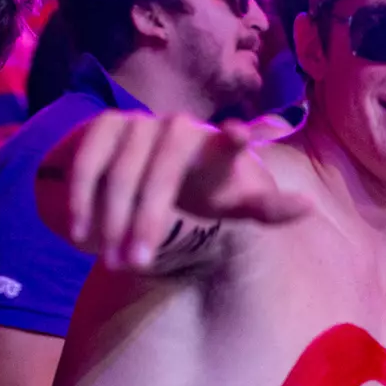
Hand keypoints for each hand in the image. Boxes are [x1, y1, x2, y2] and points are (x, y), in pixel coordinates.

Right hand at [53, 112, 311, 269]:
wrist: (148, 178)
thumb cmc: (201, 192)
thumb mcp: (232, 205)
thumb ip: (266, 209)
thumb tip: (308, 207)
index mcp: (215, 149)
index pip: (228, 146)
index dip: (232, 140)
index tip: (239, 134)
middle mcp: (178, 128)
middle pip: (161, 176)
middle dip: (147, 221)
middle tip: (138, 263)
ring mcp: (138, 122)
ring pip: (122, 173)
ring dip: (113, 218)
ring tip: (111, 258)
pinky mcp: (103, 126)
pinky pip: (87, 161)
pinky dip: (80, 197)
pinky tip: (77, 231)